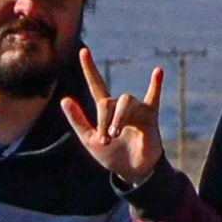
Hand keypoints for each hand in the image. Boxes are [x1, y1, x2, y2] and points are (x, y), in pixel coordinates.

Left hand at [68, 49, 166, 187]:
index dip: (89, 68)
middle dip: (105, 120)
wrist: (131, 171)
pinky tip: (157, 72)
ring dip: (118, 118)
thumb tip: (64, 99)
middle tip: (105, 139)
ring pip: (126, 102)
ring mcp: (136, 109)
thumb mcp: (89, 140)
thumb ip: (77, 120)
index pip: (96, 84)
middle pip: (109, 102)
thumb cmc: (111, 155)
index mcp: (105, 109)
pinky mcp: (150, 116)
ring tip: (115, 135)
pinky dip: (155, 85)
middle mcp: (120, 106)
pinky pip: (154, 97)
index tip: (83, 50)